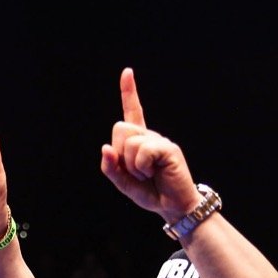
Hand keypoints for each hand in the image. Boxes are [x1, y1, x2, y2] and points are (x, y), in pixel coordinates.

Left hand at [99, 68, 200, 221]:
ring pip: (129, 142)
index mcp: (137, 141)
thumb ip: (110, 167)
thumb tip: (106, 148)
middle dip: (120, 153)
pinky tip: (154, 172)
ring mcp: (159, 140)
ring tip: (146, 174)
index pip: (132, 113)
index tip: (127, 72)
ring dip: (132, 165)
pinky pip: (143, 152)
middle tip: (136, 170)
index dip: (129, 92)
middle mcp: (149, 136)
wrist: (172, 205)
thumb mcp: (122, 182)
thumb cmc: (149, 191)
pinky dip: (142, 167)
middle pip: (120, 129)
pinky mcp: (168, 148)